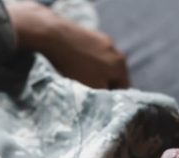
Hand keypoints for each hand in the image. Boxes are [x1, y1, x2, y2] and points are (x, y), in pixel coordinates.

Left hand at [6, 1, 129, 88]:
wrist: (55, 37)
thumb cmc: (74, 67)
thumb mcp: (93, 87)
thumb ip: (106, 96)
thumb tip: (110, 100)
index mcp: (120, 65)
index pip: (123, 88)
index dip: (111, 98)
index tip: (99, 104)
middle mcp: (116, 51)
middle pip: (113, 74)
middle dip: (103, 83)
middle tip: (87, 91)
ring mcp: (103, 40)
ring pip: (102, 63)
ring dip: (94, 71)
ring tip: (78, 76)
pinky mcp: (89, 33)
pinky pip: (91, 52)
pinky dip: (85, 60)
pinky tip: (73, 63)